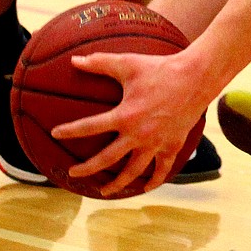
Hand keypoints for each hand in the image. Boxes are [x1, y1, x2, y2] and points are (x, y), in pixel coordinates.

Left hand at [51, 49, 211, 196]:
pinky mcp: (172, 145)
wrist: (195, 77)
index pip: (90, 127)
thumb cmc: (159, 68)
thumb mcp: (127, 63)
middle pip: (107, 159)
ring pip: (133, 171)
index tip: (56, 133)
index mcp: (125, 116)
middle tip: (72, 174)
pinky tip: (145, 187)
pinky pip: (162, 169)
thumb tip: (74, 60)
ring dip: (118, 184)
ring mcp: (156, 143)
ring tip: (105, 191)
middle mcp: (138, 135)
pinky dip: (153, 181)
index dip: (70, 130)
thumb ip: (100, 63)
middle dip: (87, 169)